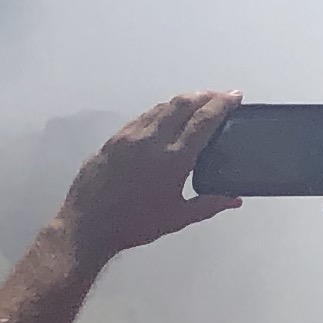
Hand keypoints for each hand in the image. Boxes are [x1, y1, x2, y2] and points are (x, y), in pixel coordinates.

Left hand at [52, 92, 243, 258]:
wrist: (87, 226)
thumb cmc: (135, 224)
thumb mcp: (178, 218)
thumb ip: (209, 205)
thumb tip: (235, 200)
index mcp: (173, 158)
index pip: (203, 119)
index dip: (222, 104)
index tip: (235, 96)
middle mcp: (152, 140)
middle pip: (183, 103)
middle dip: (205, 95)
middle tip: (219, 96)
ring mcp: (129, 137)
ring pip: (161, 107)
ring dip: (182, 101)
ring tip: (195, 105)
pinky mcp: (113, 140)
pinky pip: (142, 117)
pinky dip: (160, 112)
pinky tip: (165, 120)